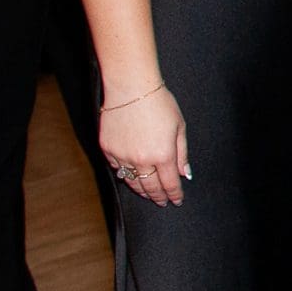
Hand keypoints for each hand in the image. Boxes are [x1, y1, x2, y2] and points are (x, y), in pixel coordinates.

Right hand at [103, 84, 189, 205]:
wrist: (131, 88)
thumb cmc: (160, 104)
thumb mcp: (179, 127)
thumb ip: (181, 153)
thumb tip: (184, 174)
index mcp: (162, 155)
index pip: (169, 183)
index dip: (174, 194)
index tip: (176, 200)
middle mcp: (141, 159)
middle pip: (150, 187)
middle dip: (158, 196)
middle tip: (162, 202)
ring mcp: (121, 155)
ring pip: (131, 180)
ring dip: (140, 189)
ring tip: (147, 194)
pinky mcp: (107, 148)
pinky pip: (116, 168)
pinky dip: (125, 174)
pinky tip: (130, 177)